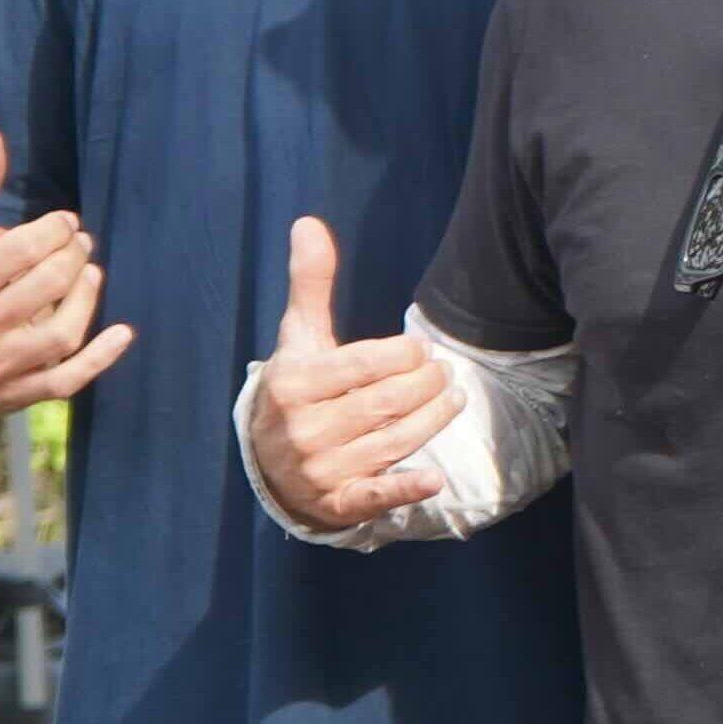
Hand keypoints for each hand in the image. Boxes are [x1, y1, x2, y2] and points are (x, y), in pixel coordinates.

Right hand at [0, 127, 133, 408]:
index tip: (65, 222)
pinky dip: (100, 359)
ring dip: (87, 299)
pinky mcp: (15, 395)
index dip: (55, 230)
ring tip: (92, 272)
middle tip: (82, 242)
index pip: (22, 250)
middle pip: (46, 287)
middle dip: (73, 256)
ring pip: (61, 334)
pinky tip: (125, 333)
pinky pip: (66, 381)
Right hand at [241, 219, 456, 532]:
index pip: (364, 365)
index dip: (403, 356)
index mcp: (294, 383)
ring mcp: (320, 468)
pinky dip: (405, 489)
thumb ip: (309, 284)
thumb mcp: (299, 338)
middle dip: (425, 384)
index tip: (423, 349)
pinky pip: (375, 496)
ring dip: (433, 418)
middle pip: (385, 403)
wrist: (269, 465)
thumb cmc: (296, 389)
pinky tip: (433, 479)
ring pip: (393, 441)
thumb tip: (309, 223)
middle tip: (446, 371)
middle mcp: (304, 428)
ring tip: (453, 397)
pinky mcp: (338, 501)